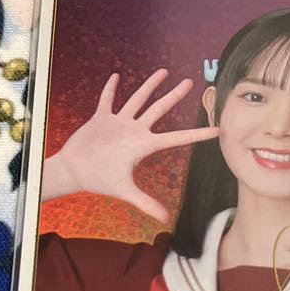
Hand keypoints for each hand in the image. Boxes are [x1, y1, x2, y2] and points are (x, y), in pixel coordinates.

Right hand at [41, 68, 218, 222]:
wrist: (74, 172)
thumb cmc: (99, 180)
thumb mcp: (125, 191)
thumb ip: (145, 203)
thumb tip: (165, 219)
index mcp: (143, 145)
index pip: (176, 137)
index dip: (196, 134)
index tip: (215, 128)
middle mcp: (134, 131)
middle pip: (159, 109)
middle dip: (174, 95)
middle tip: (191, 82)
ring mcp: (118, 123)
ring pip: (137, 99)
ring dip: (149, 85)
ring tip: (164, 71)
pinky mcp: (100, 118)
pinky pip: (107, 100)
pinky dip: (110, 89)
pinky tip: (116, 76)